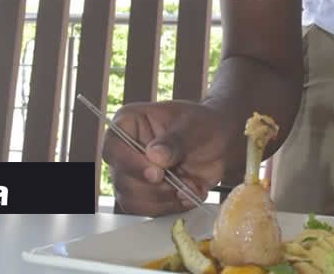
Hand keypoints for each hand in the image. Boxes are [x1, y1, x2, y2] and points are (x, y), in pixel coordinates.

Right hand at [103, 100, 238, 215]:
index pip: (113, 148)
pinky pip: (147, 210)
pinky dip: (171, 207)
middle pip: (121, 180)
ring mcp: (132, 174)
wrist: (220, 143)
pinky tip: (188, 194)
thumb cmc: (203, 125)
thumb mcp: (194, 125)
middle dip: (155, 188)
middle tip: (182, 182)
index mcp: (128, 124)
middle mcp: (124, 150)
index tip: (158, 173)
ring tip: (189, 187)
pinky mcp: (144, 193)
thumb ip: (175, 140)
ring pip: (131, 200)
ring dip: (164, 200)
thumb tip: (155, 155)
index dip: (131, 165)